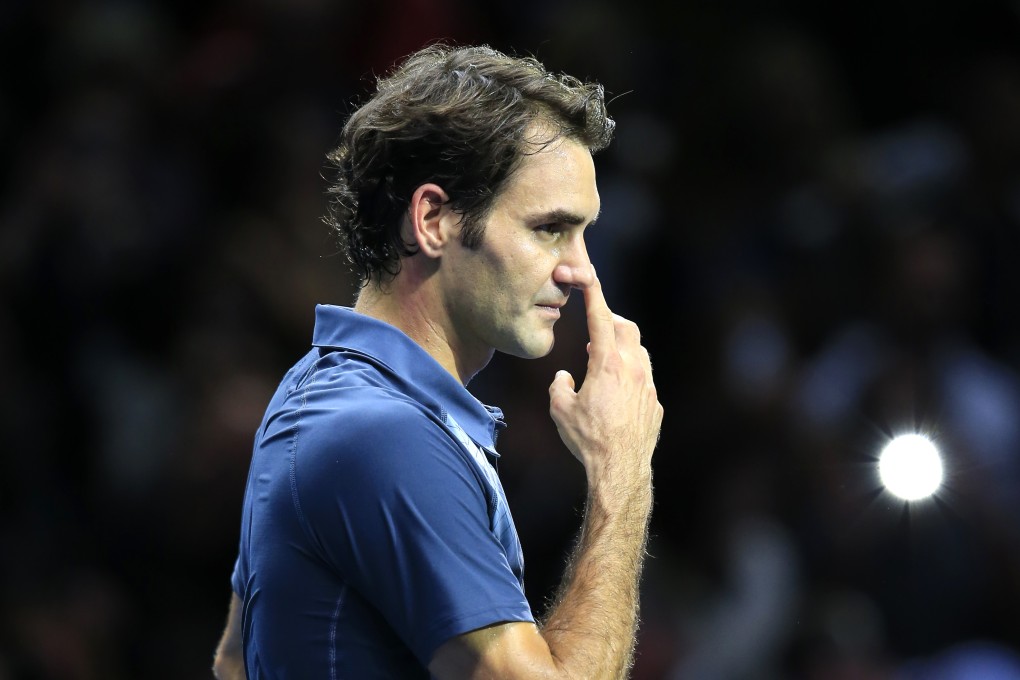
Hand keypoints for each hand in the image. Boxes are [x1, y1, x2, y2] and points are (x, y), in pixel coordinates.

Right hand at [548, 270, 661, 489]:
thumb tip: (564, 377)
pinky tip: (617, 393)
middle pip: (626, 328)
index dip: (593, 294)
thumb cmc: (587, 439)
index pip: (600, 319)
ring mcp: (648, 386)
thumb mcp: (559, 409)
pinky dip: (631, 375)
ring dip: (622, 349)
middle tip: (596, 327)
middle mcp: (633, 369)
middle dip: (610, 321)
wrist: (620, 468)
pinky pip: (644, 379)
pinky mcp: (655, 404)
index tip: (588, 275)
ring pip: (640, 352)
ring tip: (603, 361)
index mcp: (607, 364)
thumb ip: (559, 385)